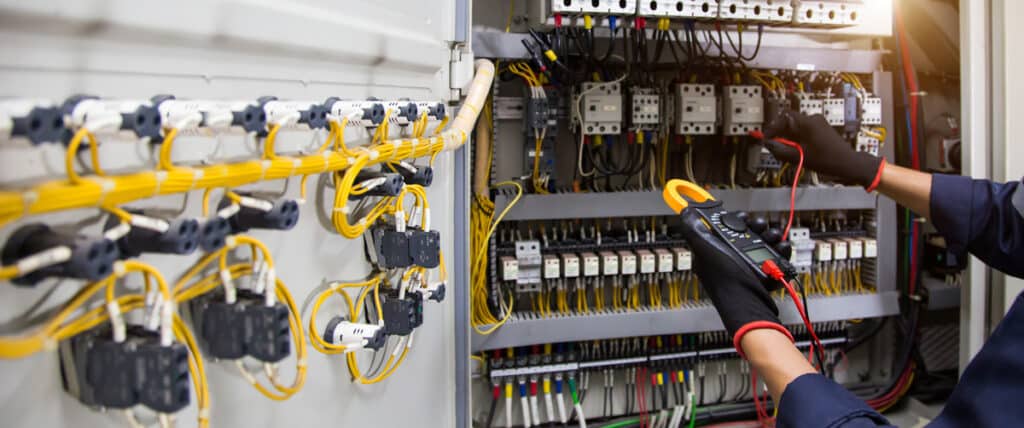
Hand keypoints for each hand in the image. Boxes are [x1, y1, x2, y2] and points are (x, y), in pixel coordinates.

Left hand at [678, 209, 792, 352]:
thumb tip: (685, 211)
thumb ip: (692, 228)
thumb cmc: (724, 280)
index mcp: (715, 251)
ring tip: (774, 238)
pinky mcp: (765, 275)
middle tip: (761, 227)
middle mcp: (731, 259)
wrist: (748, 303)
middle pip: (748, 233)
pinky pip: (776, 258)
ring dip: (772, 236)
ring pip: (764, 243)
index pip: (725, 227)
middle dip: (758, 227)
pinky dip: (781, 252)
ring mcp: (748, 267)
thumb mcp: (703, 248)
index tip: (743, 217)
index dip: (735, 219)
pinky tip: (781, 249)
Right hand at [763, 111, 885, 188]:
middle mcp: (813, 119)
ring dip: (788, 136)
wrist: (848, 163)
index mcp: (807, 123)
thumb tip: (768, 145)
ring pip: (796, 126)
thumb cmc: (827, 160)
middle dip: (780, 132)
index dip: (772, 129)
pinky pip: (804, 129)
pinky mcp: (821, 129)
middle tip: (774, 144)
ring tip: (786, 149)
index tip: (766, 138)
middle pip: (789, 121)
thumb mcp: (799, 157)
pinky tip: (797, 149)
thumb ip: (781, 150)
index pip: (783, 119)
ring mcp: (818, 123)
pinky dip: (797, 137)